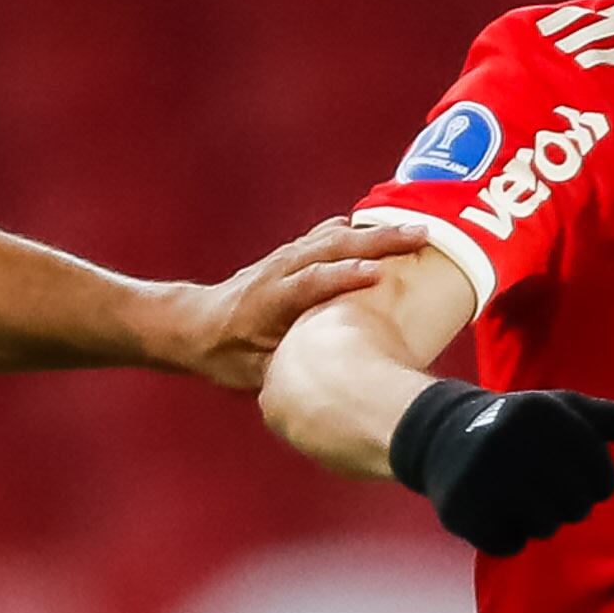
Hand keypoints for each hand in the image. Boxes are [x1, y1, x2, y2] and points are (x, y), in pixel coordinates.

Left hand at [151, 218, 406, 389]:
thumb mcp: (254, 371)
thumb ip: (291, 367)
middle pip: (332, 247)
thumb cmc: (223, 355)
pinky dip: (359, 231)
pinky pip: (328, 236)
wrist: (193, 325)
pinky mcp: (292, 255)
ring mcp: (285, 257)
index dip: (345, 277)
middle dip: (378, 240)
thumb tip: (333, 383)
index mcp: (269, 299)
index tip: (380, 274)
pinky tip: (388, 229)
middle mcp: (279, 270)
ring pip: (334, 235)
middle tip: (420, 237)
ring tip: (418, 230)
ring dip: (376, 231)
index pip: (312, 282)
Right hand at [391, 378, 613, 555]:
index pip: (603, 482)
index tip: (568, 470)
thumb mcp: (569, 411)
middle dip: (563, 503)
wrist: (444, 435)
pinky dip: (506, 536)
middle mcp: (513, 442)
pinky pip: (509, 545)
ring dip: (536, 520)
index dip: (593, 484)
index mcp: (547, 416)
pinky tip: (494, 511)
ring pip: (544, 529)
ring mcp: (484, 477)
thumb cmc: (522, 424)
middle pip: (575, 509)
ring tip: (516, 495)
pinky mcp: (461, 509)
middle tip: (538, 484)